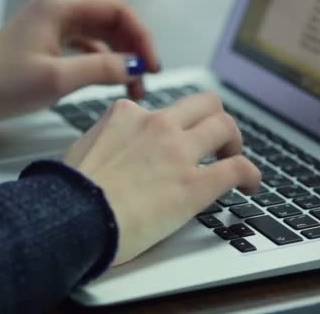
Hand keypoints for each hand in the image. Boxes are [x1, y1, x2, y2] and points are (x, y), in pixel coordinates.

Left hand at [0, 0, 159, 123]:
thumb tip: (135, 68)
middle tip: (145, 80)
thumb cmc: (2, 83)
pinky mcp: (47, 44)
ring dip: (119, 59)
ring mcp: (52, 27)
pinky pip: (85, 47)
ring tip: (132, 87)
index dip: (141, 36)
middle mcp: (59, 10)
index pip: (118, 11)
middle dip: (133, 49)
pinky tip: (108, 81)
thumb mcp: (57, 78)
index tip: (152, 66)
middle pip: (111, 21)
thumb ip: (101, 68)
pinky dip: (101, 62)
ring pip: (100, 36)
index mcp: (61, 7)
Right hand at [64, 92, 260, 264]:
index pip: (161, 108)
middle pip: (203, 104)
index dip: (174, 125)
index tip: (176, 139)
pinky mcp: (194, 185)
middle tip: (216, 139)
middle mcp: (156, 125)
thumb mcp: (80, 150)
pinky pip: (238, 168)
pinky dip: (251, 174)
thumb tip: (108, 152)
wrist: (71, 217)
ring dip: (234, 141)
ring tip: (234, 158)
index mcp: (126, 115)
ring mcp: (178, 152)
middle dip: (214, 118)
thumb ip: (104, 142)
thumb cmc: (68, 193)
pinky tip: (252, 184)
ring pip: (225, 126)